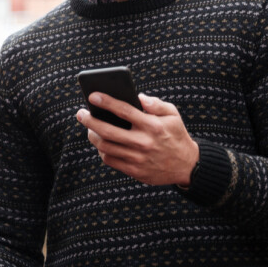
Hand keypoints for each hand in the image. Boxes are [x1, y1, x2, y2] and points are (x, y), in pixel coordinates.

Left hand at [76, 92, 198, 186]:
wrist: (187, 166)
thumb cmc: (176, 135)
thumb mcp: (173, 115)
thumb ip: (156, 104)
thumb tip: (137, 96)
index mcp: (152, 125)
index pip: (124, 110)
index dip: (106, 102)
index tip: (92, 96)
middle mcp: (143, 142)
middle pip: (107, 130)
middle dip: (90, 120)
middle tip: (80, 114)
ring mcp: (137, 158)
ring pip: (105, 147)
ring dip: (93, 136)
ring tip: (89, 128)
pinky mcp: (134, 171)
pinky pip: (110, 160)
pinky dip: (102, 151)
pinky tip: (101, 143)